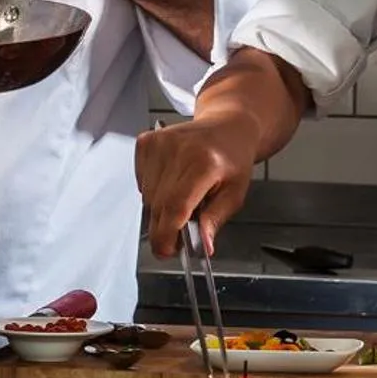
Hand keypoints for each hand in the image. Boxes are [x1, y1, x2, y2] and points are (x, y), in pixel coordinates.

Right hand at [133, 112, 258, 258]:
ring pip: (147, 197)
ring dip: (160, 209)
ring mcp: (159, 144)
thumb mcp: (235, 194)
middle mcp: (178, 150)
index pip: (175, 206)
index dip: (167, 234)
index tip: (167, 251)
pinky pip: (141, 182)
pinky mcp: (146, 142)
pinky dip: (152, 191)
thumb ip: (215, 220)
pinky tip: (171, 182)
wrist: (227, 126)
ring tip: (182, 200)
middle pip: (158, 205)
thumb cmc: (233, 158)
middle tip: (180, 234)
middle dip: (165, 228)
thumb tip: (202, 245)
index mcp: (204, 163)